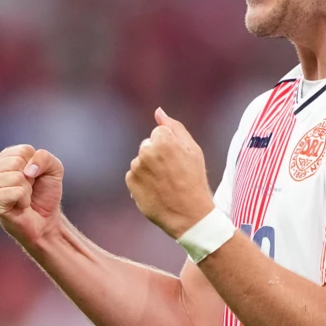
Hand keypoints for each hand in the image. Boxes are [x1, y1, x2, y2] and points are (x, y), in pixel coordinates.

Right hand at [0, 144, 63, 247]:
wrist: (46, 220)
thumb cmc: (46, 193)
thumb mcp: (54, 169)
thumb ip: (45, 158)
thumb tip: (27, 170)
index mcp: (6, 157)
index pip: (25, 151)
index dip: (37, 165)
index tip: (35, 177)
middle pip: (18, 162)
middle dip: (31, 178)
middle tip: (29, 189)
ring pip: (17, 177)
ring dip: (27, 190)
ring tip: (24, 197)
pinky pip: (16, 192)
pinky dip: (24, 199)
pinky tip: (20, 205)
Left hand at [126, 108, 213, 238]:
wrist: (189, 215)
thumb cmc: (194, 180)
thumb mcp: (193, 150)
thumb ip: (174, 127)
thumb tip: (158, 111)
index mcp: (164, 139)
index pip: (159, 132)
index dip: (170, 146)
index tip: (178, 160)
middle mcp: (147, 150)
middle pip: (148, 145)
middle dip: (157, 155)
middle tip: (173, 173)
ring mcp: (137, 166)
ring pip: (141, 160)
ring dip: (149, 168)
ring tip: (165, 183)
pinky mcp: (130, 181)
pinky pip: (134, 175)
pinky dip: (142, 181)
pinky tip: (156, 190)